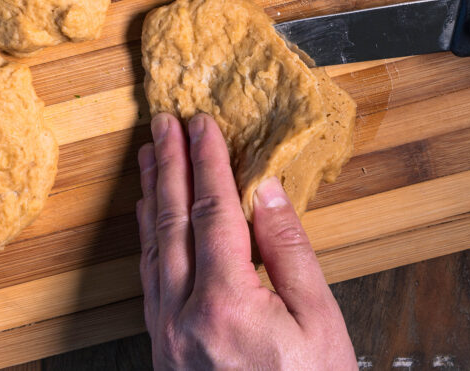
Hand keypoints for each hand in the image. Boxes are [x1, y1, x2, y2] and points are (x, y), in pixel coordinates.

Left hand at [136, 113, 356, 369]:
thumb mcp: (320, 320)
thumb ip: (289, 250)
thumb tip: (265, 190)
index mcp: (228, 302)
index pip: (213, 212)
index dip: (208, 163)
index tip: (202, 124)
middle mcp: (185, 315)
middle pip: (173, 222)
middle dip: (170, 166)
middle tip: (163, 122)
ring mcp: (167, 333)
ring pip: (153, 248)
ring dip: (153, 195)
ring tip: (151, 156)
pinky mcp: (163, 347)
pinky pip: (148, 279)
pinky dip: (149, 239)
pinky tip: (151, 219)